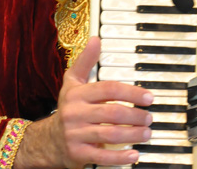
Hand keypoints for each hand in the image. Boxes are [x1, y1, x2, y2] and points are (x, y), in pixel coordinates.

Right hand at [15, 36, 153, 168]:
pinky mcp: (77, 154)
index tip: (148, 97)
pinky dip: (119, 157)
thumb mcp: (72, 82)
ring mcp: (75, 135)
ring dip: (133, 134)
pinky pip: (101, 157)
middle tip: (150, 117)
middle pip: (112, 113)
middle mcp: (75, 114)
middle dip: (135, 115)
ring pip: (109, 135)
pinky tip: (134, 155)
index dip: (131, 92)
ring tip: (147, 133)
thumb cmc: (67, 108)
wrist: (46, 140)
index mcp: (77, 95)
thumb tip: (95, 39)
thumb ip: (86, 61)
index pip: (109, 90)